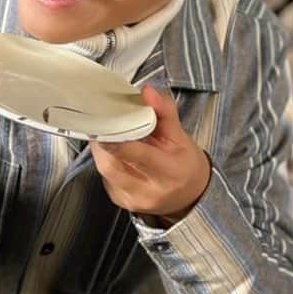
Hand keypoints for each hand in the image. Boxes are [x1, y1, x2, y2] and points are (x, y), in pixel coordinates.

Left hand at [90, 85, 210, 222]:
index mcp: (169, 172)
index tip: (105, 120)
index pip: (136, 153)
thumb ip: (163, 112)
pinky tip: (114, 154)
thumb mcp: (181, 136)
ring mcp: (133, 200)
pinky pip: (105, 178)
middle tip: (102, 123)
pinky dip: (107, 162)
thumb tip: (147, 92)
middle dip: (103, 141)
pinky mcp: (121, 201)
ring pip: (104, 171)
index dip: (116, 136)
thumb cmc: (185, 164)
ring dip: (102, 150)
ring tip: (109, 136)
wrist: (190, 196)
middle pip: (111, 165)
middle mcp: (150, 191)